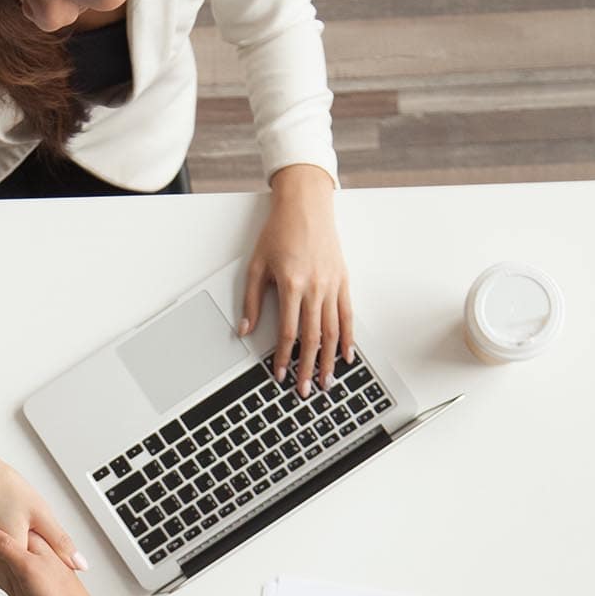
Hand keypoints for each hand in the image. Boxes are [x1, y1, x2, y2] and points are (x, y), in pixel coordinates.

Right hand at [0, 441, 87, 595]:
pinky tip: (10, 547)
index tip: (56, 587)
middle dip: (30, 580)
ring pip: (1, 571)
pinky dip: (1, 557)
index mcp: (7, 557)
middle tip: (47, 577)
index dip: (45, 588)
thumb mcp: (40, 514)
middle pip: (14, 581)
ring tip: (30, 560)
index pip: (29, 587)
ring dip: (15, 568)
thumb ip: (60, 543)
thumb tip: (79, 564)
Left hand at [239, 167, 352, 396]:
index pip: (289, 332)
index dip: (284, 357)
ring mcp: (332, 285)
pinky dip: (348, 338)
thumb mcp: (257, 265)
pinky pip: (348, 315)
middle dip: (308, 368)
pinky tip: (347, 356)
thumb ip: (252, 301)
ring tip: (326, 382)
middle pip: (313, 338)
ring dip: (329, 360)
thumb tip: (246, 330)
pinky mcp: (343, 280)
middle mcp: (315, 287)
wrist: (306, 205)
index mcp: (291, 284)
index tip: (280, 374)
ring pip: (334, 331)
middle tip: (305, 391)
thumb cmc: (280, 231)